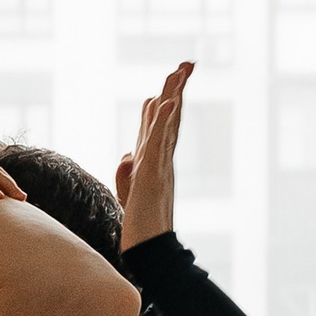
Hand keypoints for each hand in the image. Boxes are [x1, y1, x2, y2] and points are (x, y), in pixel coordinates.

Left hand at [115, 63, 192, 248]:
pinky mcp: (152, 175)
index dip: (167, 100)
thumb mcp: (128, 193)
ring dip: (174, 95)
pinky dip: (164, 121)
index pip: (161, 125)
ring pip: (168, 124)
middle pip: (170, 117)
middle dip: (177, 89)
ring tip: (181, 70)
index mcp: (154, 162)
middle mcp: (161, 160)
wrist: (149, 251)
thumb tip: (128, 154)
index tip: (174, 77)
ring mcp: (159, 166)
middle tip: (188, 63)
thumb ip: (127, 171)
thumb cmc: (140, 225)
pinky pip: (159, 144)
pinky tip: (168, 102)